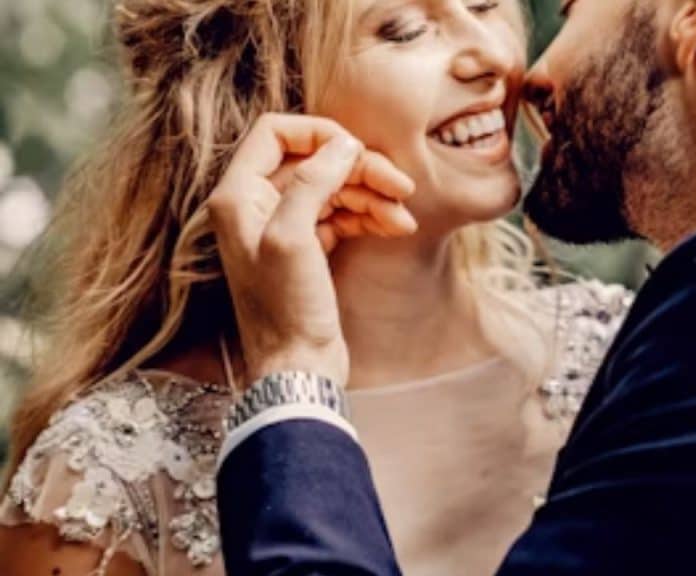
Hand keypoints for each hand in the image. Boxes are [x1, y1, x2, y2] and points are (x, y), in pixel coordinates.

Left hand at [208, 114, 415, 387]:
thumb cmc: (286, 308)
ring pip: (333, 188)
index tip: (358, 149)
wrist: (298, 368)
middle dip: (359, 169)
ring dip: (372, 195)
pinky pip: (342, 215)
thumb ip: (313, 182)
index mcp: (238, 195)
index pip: (276, 133)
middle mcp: (256, 206)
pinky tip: (396, 227)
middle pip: (314, 161)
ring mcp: (284, 228)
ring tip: (403, 214)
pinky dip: (369, 216)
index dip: (320, 134)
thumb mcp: (294, 237)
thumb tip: (344, 143)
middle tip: (402, 184)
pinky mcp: (309, 249)